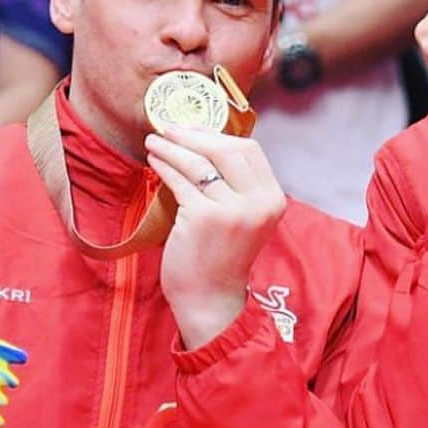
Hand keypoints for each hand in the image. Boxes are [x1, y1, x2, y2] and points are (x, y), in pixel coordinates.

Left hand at [145, 125, 286, 348]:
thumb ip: (235, 185)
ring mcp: (232, 210)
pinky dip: (164, 167)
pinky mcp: (203, 217)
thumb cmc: (220, 257)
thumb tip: (204, 141)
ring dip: (172, 147)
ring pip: (199, 163)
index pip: (249, 150)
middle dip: (193, 135)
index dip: (218, 135)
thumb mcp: (242, 217)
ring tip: (154, 142)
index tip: (194, 129)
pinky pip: (181, 181)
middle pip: (226, 149)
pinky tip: (155, 162)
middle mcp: (258, 203)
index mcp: (272, 199)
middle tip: (168, 129)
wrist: (211, 299)